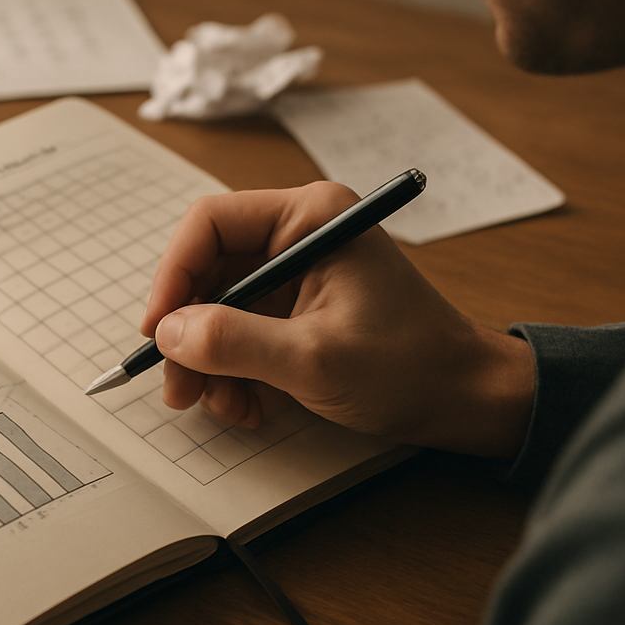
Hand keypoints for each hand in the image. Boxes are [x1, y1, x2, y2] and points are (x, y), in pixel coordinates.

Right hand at [141, 183, 533, 458]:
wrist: (466, 399)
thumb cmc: (410, 366)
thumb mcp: (312, 358)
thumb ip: (233, 341)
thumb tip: (169, 333)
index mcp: (309, 218)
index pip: (209, 225)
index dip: (173, 276)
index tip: (158, 331)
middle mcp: (299, 235)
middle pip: (208, 270)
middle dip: (189, 332)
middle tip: (178, 386)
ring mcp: (298, 274)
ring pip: (219, 308)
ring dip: (209, 361)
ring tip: (223, 406)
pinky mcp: (298, 310)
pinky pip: (241, 332)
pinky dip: (233, 371)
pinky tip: (248, 405)